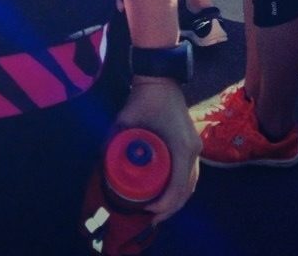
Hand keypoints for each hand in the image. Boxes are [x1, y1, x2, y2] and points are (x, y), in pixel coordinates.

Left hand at [114, 79, 200, 223]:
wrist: (160, 78)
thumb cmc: (143, 98)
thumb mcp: (125, 120)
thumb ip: (113, 139)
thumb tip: (101, 161)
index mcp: (181, 148)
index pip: (178, 187)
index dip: (164, 205)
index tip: (148, 212)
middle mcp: (193, 150)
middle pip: (187, 190)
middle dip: (171, 209)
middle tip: (151, 219)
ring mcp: (195, 147)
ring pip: (191, 183)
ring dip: (178, 200)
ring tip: (159, 211)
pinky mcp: (192, 144)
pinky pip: (191, 173)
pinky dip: (182, 187)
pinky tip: (170, 195)